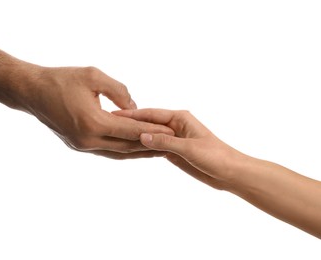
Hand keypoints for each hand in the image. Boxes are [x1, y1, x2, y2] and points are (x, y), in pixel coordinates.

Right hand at [20, 67, 173, 158]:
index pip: (130, 130)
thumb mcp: (94, 76)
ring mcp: (81, 145)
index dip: (152, 130)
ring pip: (116, 152)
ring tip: (157, 151)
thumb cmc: (61, 79)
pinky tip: (132, 147)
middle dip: (149, 146)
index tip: (171, 131)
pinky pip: (105, 150)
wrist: (31, 91)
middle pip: (126, 147)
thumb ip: (119, 91)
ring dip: (136, 152)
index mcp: (93, 122)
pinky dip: (121, 149)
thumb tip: (135, 106)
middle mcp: (88, 140)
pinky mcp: (77, 145)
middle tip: (171, 145)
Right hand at [114, 109, 241, 187]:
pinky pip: (153, 147)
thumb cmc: (215, 156)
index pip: (150, 114)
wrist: (229, 173)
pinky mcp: (172, 151)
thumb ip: (165, 142)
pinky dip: (142, 147)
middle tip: (109, 124)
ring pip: (149, 135)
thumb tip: (141, 135)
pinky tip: (129, 148)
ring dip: (134, 136)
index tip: (114, 114)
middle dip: (130, 124)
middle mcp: (174, 125)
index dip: (132, 115)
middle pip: (147, 123)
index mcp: (180, 118)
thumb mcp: (189, 148)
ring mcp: (172, 138)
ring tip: (114, 135)